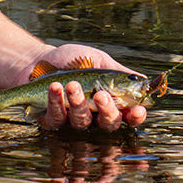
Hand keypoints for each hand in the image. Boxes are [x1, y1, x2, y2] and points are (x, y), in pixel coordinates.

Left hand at [32, 43, 147, 132]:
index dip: (135, 116)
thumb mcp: (97, 60)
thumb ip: (118, 72)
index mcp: (110, 102)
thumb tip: (145, 80)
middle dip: (107, 110)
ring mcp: (73, 121)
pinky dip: (56, 101)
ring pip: (83, 121)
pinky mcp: (52, 121)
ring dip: (78, 102)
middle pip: (109, 124)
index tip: (136, 110)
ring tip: (72, 84)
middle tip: (100, 94)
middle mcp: (95, 116)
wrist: (38, 59)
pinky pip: (57, 118)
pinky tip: (55, 87)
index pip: (129, 116)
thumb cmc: (72, 61)